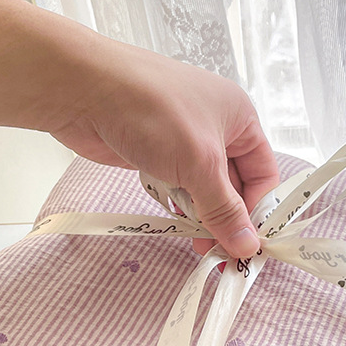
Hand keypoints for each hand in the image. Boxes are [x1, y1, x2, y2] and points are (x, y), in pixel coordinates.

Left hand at [48, 36, 279, 258]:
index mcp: (239, 117)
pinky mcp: (157, 153)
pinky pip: (178, 187)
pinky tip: (178, 225)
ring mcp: (184, 140)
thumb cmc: (151, 112)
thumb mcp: (199, 164)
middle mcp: (216, 127)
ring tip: (198, 246)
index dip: (258, 210)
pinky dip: (180, 207)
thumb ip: (224, 209)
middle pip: (234, 185)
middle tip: (221, 255)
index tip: (248, 246)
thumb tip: (247, 246)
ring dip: (204, 218)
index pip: (263, 173)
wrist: (83, 90)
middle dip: (228, 219)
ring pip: (204, 189)